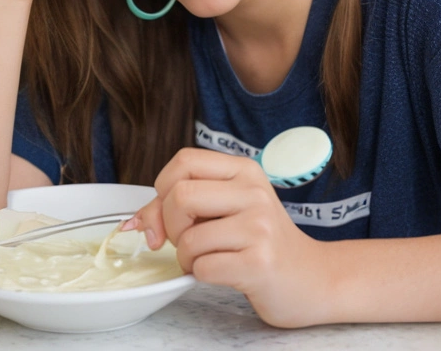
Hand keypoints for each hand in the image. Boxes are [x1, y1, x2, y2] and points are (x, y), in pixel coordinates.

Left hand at [125, 148, 333, 327]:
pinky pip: (203, 267)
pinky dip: (201, 275)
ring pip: (188, 238)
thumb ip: (178, 206)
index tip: (168, 213)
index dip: (162, 190)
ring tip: (208, 258)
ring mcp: (259, 227)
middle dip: (170, 226)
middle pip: (179, 196)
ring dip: (185, 257)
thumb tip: (132, 223)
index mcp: (244, 171)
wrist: (308, 278)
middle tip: (187, 239)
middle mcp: (254, 192)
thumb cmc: (259, 242)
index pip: (183, 161)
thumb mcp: (225, 210)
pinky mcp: (259, 262)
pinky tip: (223, 271)